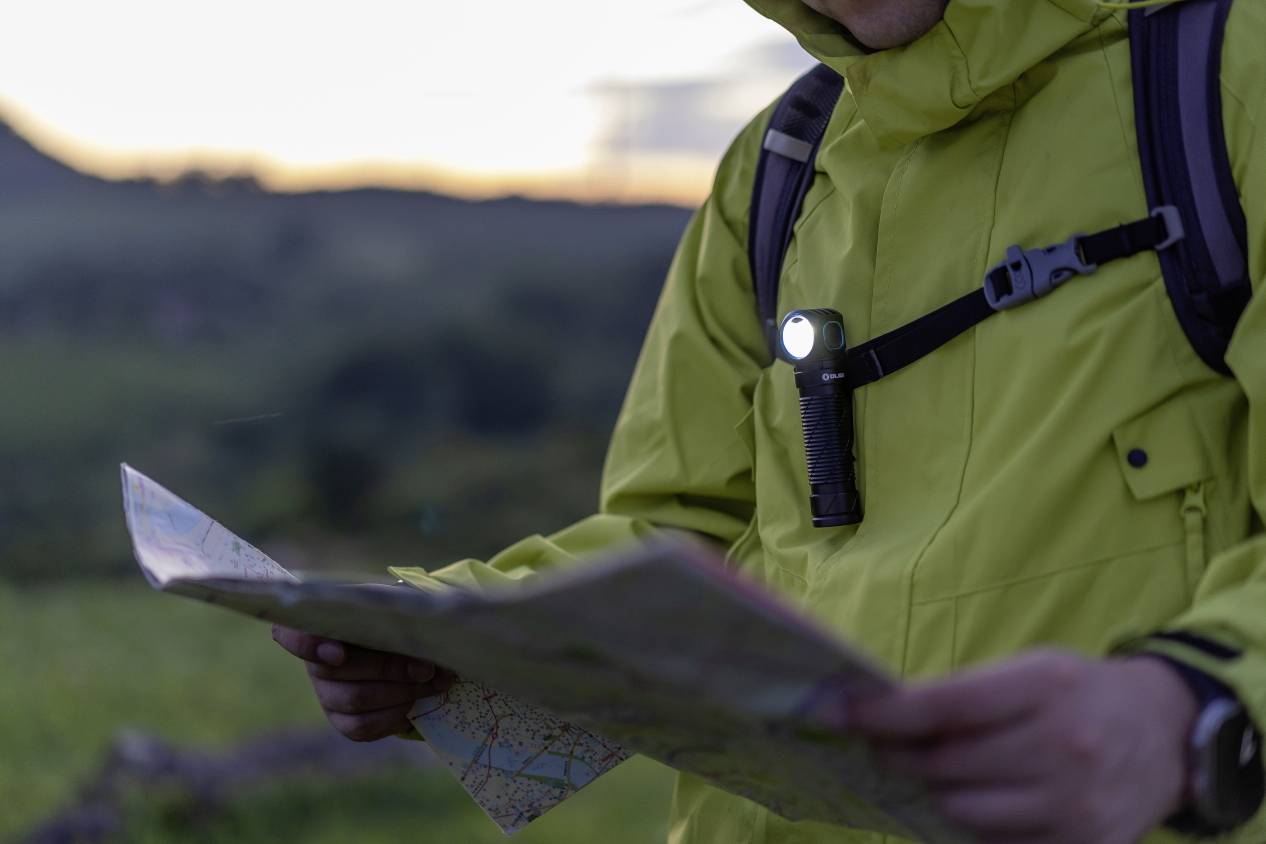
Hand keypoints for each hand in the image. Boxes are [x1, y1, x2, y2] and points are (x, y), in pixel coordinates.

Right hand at [272, 625, 453, 740]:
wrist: (406, 648)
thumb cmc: (396, 617)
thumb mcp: (395, 605)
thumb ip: (397, 611)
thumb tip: (423, 626)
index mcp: (319, 625)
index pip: (291, 635)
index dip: (309, 646)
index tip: (338, 653)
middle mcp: (314, 662)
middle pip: (337, 672)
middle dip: (389, 669)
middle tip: (428, 668)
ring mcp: (325, 694)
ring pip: (354, 700)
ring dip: (401, 693)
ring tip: (434, 683)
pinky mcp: (342, 721)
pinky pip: (361, 727)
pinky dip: (394, 716)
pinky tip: (418, 705)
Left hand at [843, 649, 1198, 843]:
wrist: (1164, 733)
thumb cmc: (1076, 693)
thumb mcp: (1028, 670)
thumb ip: (962, 694)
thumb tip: (878, 715)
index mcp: (1044, 687)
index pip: (944, 707)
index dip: (882, 714)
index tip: (836, 712)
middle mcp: (1064, 746)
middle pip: (946, 765)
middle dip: (899, 755)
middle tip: (882, 746)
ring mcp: (1077, 805)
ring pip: (963, 812)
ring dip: (935, 792)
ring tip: (934, 773)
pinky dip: (977, 825)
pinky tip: (981, 800)